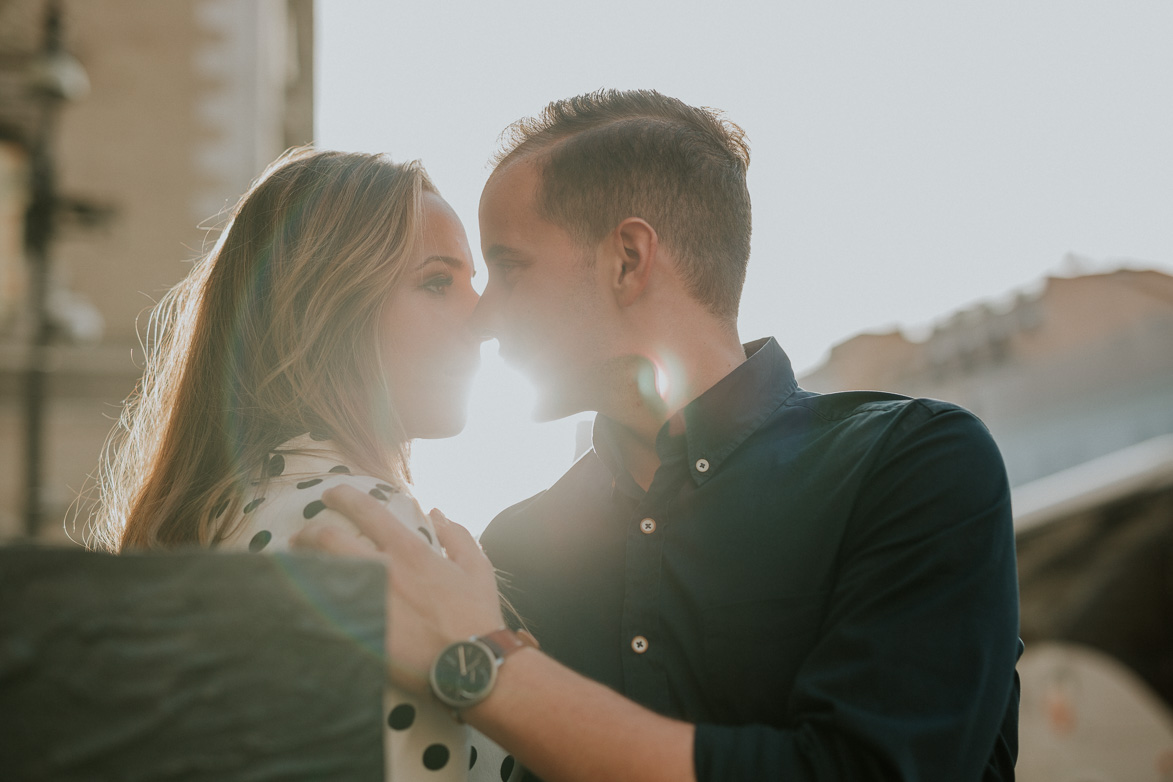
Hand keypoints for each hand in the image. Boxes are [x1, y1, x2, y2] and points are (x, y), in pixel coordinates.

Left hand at [291, 485, 505, 693]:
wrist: (470, 664)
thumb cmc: (477, 614)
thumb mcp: (477, 566)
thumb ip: (456, 534)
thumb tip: (436, 511)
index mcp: (410, 551)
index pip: (366, 511)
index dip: (343, 496)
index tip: (332, 494)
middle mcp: (383, 571)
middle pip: (329, 539)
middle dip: (309, 531)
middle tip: (304, 534)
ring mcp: (368, 603)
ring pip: (321, 573)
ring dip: (305, 564)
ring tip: (298, 564)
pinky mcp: (360, 632)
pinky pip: (325, 611)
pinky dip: (312, 601)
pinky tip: (306, 601)